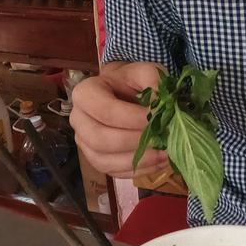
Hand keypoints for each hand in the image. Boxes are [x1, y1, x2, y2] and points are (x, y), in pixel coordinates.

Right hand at [70, 61, 170, 177]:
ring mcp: (85, 143)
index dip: (132, 118)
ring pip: (104, 161)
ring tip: (166, 152)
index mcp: (86, 93)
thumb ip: (153, 81)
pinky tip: (160, 161)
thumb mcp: (146, 72)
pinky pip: (114, 173)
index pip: (105, 111)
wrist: (126, 93)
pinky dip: (139, 170)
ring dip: (138, 160)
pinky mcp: (97, 161)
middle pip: (100, 139)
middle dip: (135, 141)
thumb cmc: (134, 82)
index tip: (157, 118)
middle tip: (162, 138)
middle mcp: (79, 120)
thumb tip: (161, 106)